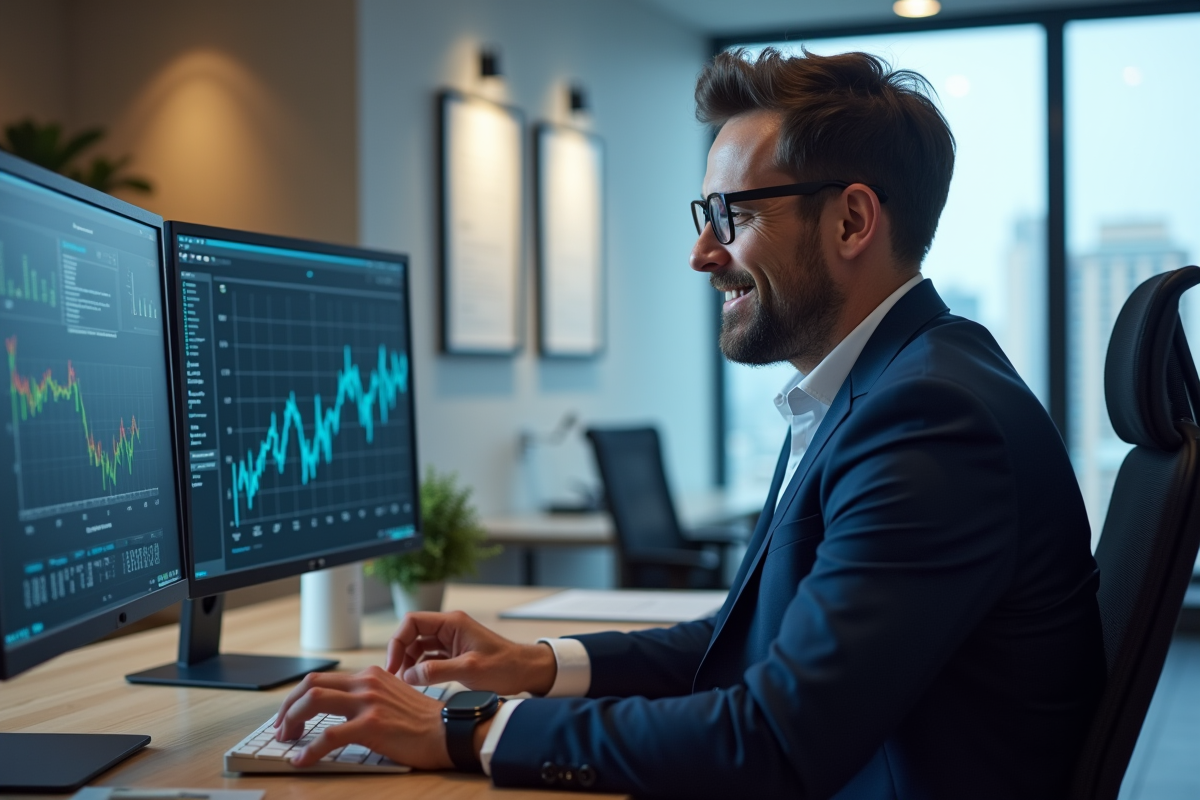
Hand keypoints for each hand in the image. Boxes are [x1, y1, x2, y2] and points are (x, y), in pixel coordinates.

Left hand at [272, 666, 451, 768]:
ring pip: (313, 701)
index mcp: (371, 675)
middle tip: (281, 728)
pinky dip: (309, 750)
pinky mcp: (371, 725)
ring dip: (291, 721)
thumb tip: (342, 711)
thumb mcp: (394, 697)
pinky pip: (328, 736)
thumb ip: (370, 697)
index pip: (323, 677)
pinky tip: (301, 760)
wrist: (450, 731)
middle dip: (287, 706)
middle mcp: (367, 683)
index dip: (299, 697)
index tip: (290, 715)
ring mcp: (368, 702)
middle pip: (310, 683)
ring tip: (286, 740)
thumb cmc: (425, 722)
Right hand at [387, 610, 556, 695]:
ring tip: (405, 682)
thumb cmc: (504, 666)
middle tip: (396, 677)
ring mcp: (451, 640)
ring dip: (409, 663)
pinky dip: (420, 668)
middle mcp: (449, 628)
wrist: (526, 671)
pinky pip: (429, 657)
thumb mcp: (469, 670)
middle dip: (401, 654)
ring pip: (419, 647)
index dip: (397, 641)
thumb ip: (437, 671)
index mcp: (452, 623)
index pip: (412, 622)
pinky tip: (417, 682)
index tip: (393, 665)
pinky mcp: (454, 654)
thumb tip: (408, 676)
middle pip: (412, 634)